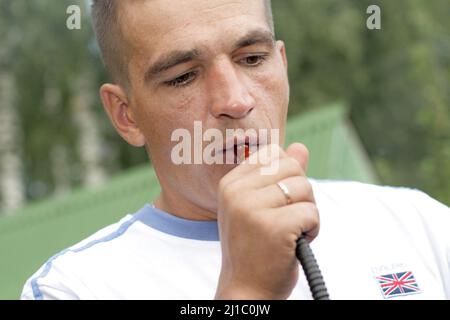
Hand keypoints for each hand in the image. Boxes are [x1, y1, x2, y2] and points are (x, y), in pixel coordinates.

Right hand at [215, 143, 318, 299]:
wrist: (247, 288)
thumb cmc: (255, 246)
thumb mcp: (260, 206)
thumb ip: (279, 174)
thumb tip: (301, 147)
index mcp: (231, 183)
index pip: (274, 153)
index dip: (286, 177)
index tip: (276, 203)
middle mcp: (236, 192)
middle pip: (292, 167)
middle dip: (300, 194)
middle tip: (286, 219)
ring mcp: (252, 208)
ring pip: (305, 187)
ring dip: (307, 212)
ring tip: (290, 232)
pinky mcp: (274, 226)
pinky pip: (312, 212)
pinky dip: (313, 229)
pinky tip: (295, 243)